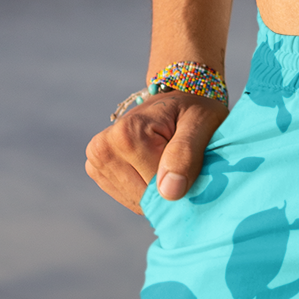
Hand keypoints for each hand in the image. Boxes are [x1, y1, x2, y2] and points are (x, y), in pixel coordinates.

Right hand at [84, 92, 228, 212]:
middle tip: (185, 161)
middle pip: (143, 197)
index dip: (182, 182)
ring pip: (136, 202)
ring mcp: (96, 161)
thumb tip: (169, 193)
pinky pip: (130, 199)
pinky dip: (147, 192)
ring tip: (170, 162)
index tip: (194, 159)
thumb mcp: (201, 123)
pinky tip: (156, 169)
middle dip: (170, 189)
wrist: (175, 97)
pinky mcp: (97, 170)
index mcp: (126, 135)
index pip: (157, 188)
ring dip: (159, 192)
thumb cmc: (193, 108)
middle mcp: (102, 148)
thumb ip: (186, 154)